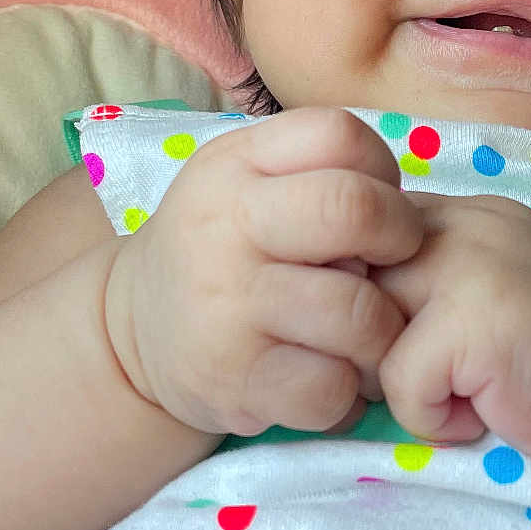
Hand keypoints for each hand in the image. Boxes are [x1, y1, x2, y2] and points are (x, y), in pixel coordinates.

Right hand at [104, 108, 423, 437]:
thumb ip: (316, 177)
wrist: (129, 330)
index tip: (375, 212)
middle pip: (354, 209)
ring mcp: (227, 304)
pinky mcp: (233, 379)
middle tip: (389, 271)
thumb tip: (401, 216)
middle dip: (399, 240)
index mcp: (235, 163)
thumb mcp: (245, 183)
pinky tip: (328, 382)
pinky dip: (347, 395)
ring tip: (362, 339)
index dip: (382, 173)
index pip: (338, 135)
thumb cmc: (220, 250)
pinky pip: (332, 388)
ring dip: (381, 335)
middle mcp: (225, 225)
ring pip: (359, 313)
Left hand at [371, 193, 530, 468]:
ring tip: (458, 392)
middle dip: (366, 346)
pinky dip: (433, 418)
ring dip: (398, 382)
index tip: (403, 342)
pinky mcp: (475, 322)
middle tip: (427, 378)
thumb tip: (328, 308)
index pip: (352, 240)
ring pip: (362, 332)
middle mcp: (454, 223)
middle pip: (344, 284)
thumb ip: (421, 278)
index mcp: (452, 213)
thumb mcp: (484, 288)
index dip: (359, 302)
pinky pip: (400, 383)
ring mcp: (466, 265)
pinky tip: (484, 412)